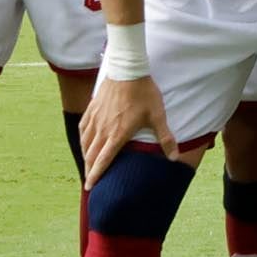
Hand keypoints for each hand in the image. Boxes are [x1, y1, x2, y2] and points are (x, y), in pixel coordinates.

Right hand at [77, 72, 170, 186]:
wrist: (128, 69)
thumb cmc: (144, 93)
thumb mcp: (157, 115)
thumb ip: (165, 138)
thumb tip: (175, 157)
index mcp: (117, 134)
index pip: (103, 161)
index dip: (95, 175)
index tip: (90, 187)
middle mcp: (102, 129)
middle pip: (91, 155)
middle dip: (89, 170)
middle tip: (88, 182)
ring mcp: (95, 118)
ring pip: (85, 142)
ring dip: (85, 156)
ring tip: (87, 165)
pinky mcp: (92, 108)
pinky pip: (83, 128)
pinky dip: (82, 139)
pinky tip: (84, 142)